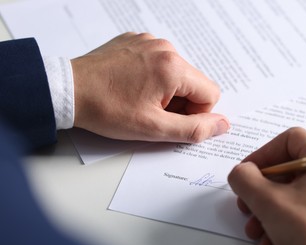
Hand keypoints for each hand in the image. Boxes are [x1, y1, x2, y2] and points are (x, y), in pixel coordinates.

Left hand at [71, 32, 228, 142]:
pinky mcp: (135, 41)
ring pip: (176, 72)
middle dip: (179, 102)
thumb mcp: (154, 128)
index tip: (169, 119)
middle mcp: (165, 47)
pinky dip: (152, 76)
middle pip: (193, 82)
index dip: (195, 114)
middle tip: (151, 112)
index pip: (210, 93)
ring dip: (166, 90)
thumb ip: (194, 129)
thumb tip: (223, 125)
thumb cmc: (107, 110)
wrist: (69, 90)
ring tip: (139, 99)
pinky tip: (132, 85)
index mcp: (173, 67)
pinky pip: (158, 61)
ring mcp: (148, 41)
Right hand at [228, 127, 305, 244]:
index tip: (247, 173)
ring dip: (269, 211)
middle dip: (261, 191)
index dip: (262, 154)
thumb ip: (244, 178)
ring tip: (256, 231)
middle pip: (290, 170)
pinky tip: (271, 243)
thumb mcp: (267, 202)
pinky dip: (286, 222)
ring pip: (296, 194)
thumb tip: (241, 172)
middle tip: (247, 205)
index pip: (290, 139)